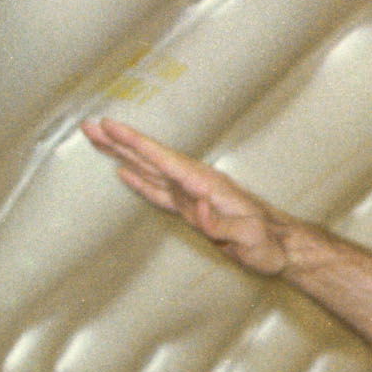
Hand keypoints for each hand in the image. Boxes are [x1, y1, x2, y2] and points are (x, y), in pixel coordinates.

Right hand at [84, 114, 310, 282]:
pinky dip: (139, 180)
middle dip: (120, 141)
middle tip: (90, 126)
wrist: (282, 246)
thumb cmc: (268, 244)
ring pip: (150, 170)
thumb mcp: (249, 239)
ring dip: (124, 154)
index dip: (137, 144)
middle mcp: (195, 184)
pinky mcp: (189, 207)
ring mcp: (191, 194)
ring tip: (97, 138)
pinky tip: (123, 172)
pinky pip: (158, 190)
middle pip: (151, 158)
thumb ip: (222, 226)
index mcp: (206, 186)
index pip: (165, 161)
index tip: (112, 127)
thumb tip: (197, 209)